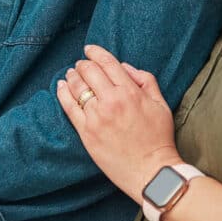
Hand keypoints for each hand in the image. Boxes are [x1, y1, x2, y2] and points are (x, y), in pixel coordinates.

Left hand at [55, 44, 181, 202]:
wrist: (151, 171)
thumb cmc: (158, 138)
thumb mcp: (160, 105)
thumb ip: (145, 81)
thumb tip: (124, 67)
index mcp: (130, 92)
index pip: (107, 63)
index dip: (95, 52)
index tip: (89, 49)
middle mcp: (111, 101)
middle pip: (89, 71)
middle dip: (83, 64)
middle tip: (81, 64)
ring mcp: (96, 116)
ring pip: (76, 86)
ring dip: (72, 76)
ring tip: (71, 74)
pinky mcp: (86, 131)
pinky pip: (68, 106)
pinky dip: (62, 92)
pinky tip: (61, 86)